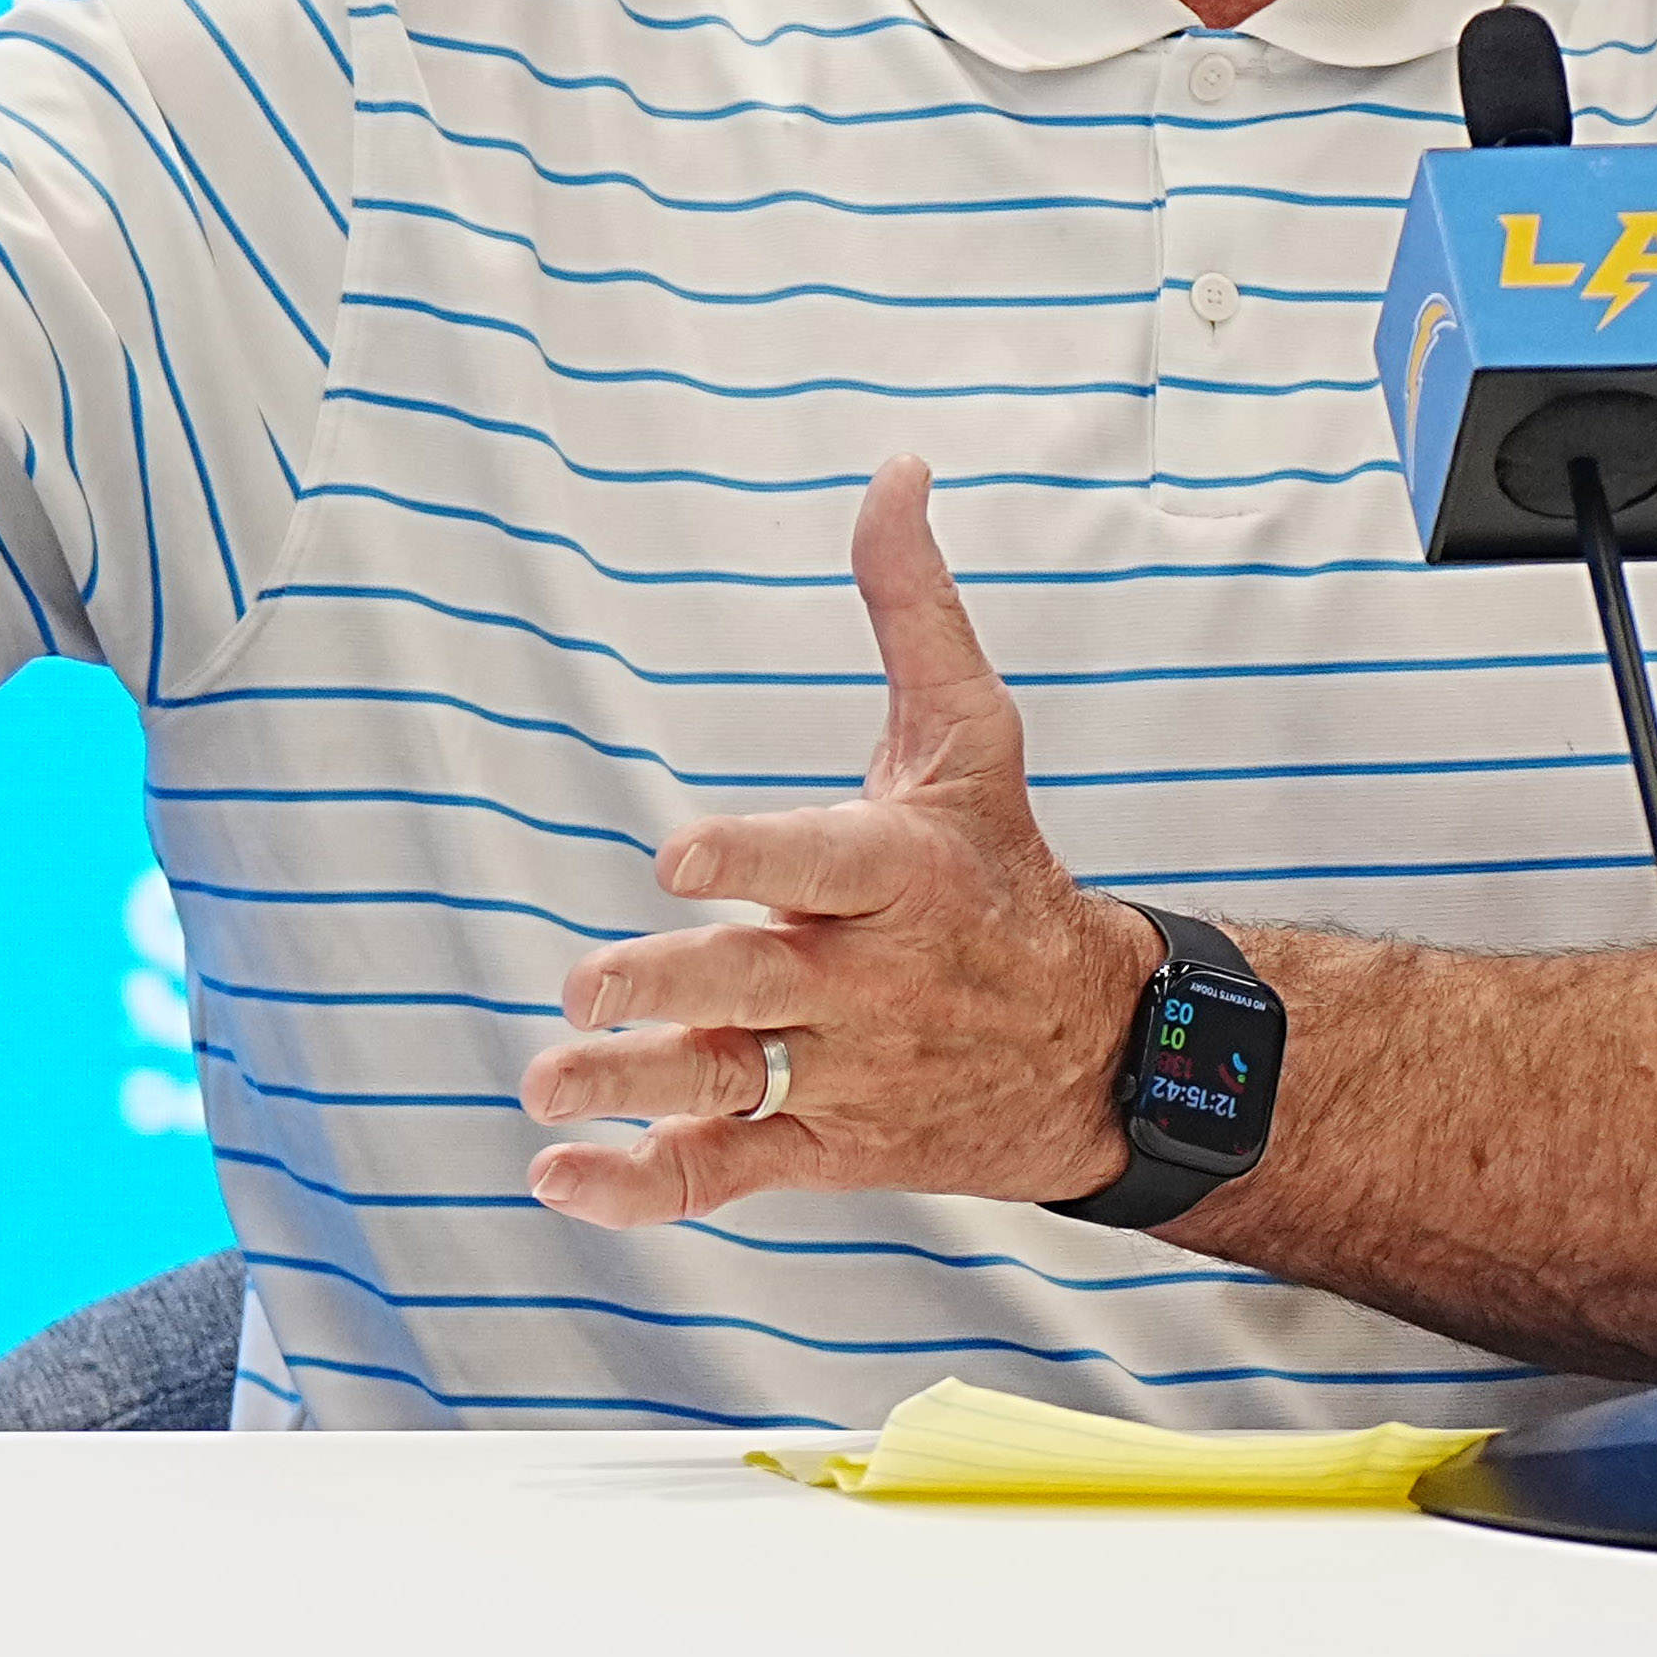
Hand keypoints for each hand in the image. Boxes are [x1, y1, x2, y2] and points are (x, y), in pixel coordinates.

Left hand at [525, 458, 1152, 1225]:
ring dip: (636, 1089)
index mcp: (898, 877)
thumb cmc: (1006, 875)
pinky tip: (564, 1179)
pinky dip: (647, 1187)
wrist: (1107, 1051)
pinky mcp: (830, 1146)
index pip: (819, 863)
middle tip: (585, 989)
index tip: (676, 858)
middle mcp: (871, 982)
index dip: (751, 861)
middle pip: (760, 985)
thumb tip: (894, 469)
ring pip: (732, 1083)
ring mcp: (847, 1073)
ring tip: (549, 1087)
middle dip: (673, 988)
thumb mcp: (972, 741)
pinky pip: (732, 1172)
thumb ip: (912, 610)